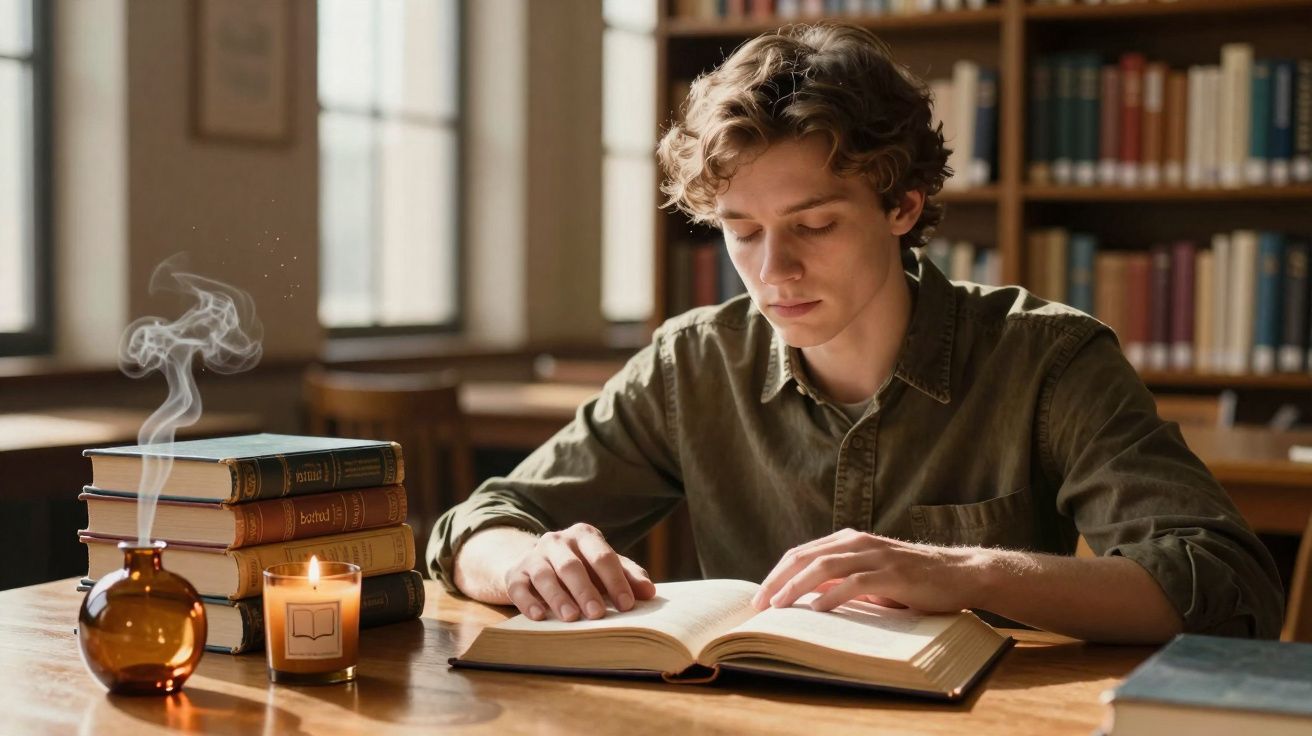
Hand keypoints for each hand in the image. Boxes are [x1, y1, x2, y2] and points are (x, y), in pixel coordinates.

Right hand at [504, 523, 655, 621]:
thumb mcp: (604, 569)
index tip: (627, 605)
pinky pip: (519, 586)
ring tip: (571, 618)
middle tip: (598, 614)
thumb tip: (649, 592)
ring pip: (545, 575)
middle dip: (586, 590)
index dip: (616, 581)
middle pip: (572, 565)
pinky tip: (539, 617)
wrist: (535, 565)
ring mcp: (533, 556)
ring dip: (558, 597)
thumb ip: (627, 577)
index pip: (603, 556)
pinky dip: (528, 602)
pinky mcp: (515, 574)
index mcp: (584, 536)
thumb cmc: (581, 569)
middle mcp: (557, 541)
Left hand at [751, 529, 987, 613]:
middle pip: (805, 557)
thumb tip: (805, 596)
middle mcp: (858, 543)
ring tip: (778, 607)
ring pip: (824, 567)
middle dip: (777, 580)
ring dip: (796, 587)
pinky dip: (831, 596)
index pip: (801, 553)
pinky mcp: (892, 574)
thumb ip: (841, 580)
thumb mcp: (871, 578)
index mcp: (849, 541)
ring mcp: (875, 556)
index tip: (759, 597)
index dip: (777, 574)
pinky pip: (854, 582)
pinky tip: (816, 610)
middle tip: (758, 604)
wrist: (960, 574)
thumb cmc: (913, 580)